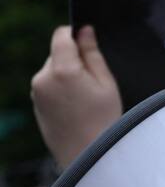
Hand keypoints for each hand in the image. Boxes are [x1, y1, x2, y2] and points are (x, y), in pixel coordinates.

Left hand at [31, 26, 122, 167]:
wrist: (87, 155)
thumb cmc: (104, 120)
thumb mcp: (107, 83)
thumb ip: (92, 54)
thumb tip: (84, 31)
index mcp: (62, 70)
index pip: (61, 35)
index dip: (76, 35)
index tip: (90, 45)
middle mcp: (43, 78)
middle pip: (57, 53)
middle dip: (74, 60)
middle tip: (94, 82)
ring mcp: (36, 92)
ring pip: (53, 70)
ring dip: (67, 75)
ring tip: (86, 98)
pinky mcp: (36, 104)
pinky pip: (49, 86)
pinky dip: (61, 89)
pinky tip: (76, 107)